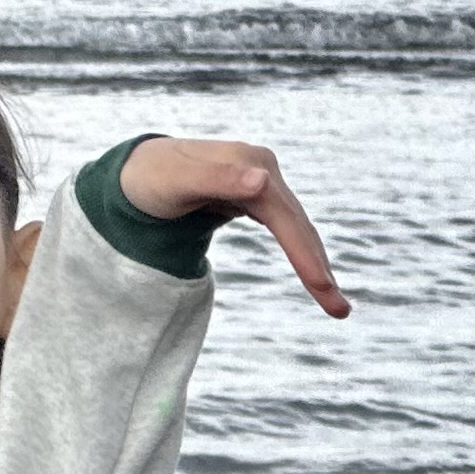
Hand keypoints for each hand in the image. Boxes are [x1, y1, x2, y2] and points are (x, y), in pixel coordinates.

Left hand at [116, 139, 350, 317]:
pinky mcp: (255, 196)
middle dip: (318, 267)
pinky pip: (284, 229)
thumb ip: (217, 179)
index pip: (284, 215)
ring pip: (295, 228)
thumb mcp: (177, 182)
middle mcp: (262, 168)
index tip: (322, 285)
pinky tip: (314, 276)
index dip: (303, 251)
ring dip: (316, 264)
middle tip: (340, 310)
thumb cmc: (150, 179)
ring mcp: (260, 181)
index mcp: (250, 163)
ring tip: (335, 304)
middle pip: (297, 223)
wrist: (134, 172)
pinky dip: (300, 253)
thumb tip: (263, 180)